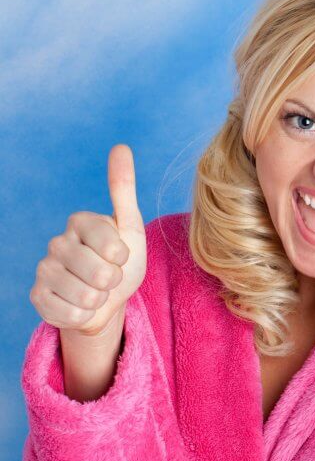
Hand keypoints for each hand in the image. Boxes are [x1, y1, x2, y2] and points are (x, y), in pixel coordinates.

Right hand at [30, 144, 146, 336]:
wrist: (108, 297)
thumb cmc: (122, 259)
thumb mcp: (131, 226)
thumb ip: (123, 188)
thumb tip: (121, 146)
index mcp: (80, 221)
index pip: (112, 246)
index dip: (123, 258)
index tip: (121, 255)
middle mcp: (57, 242)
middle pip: (99, 273)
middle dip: (113, 280)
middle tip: (109, 275)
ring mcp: (44, 270)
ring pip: (86, 296)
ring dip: (100, 299)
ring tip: (97, 290)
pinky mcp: (38, 298)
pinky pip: (70, 314)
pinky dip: (84, 315)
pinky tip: (81, 304)